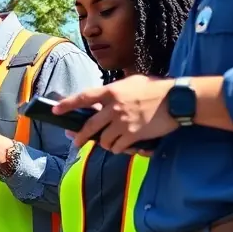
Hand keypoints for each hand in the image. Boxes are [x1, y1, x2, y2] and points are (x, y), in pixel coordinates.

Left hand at [53, 75, 176, 153]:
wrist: (177, 99)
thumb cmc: (156, 89)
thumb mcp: (132, 82)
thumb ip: (115, 91)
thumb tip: (103, 98)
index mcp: (112, 91)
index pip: (84, 97)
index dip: (67, 104)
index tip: (56, 110)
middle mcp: (114, 107)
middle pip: (89, 126)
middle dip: (80, 137)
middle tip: (75, 142)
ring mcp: (122, 122)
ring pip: (104, 140)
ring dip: (105, 144)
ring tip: (109, 143)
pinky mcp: (133, 134)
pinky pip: (118, 147)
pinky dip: (119, 149)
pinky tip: (123, 147)